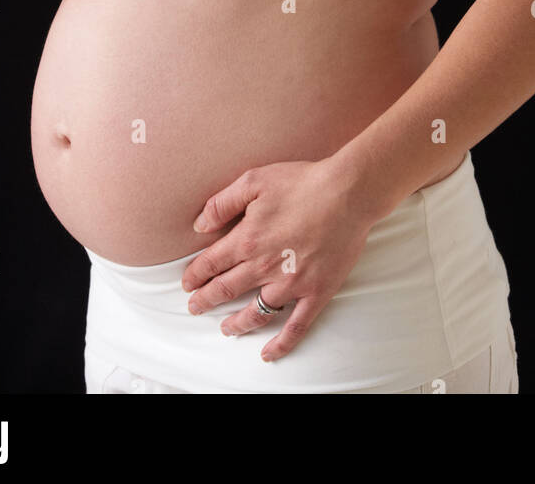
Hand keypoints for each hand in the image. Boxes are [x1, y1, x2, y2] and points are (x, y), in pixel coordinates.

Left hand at [181, 159, 375, 362]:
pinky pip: (296, 326)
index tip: (187, 283)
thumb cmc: (302, 182)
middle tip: (195, 307)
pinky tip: (268, 354)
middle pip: (227, 289)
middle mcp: (264, 266)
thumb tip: (199, 224)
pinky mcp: (316, 292)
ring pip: (256, 312)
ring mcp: (291, 283)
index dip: (195, 275)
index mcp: (247, 239)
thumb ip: (223, 202)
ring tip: (226, 329)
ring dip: (236, 324)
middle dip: (206, 300)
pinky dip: (281, 344)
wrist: (347, 193)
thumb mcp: (255, 180)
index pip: (211, 263)